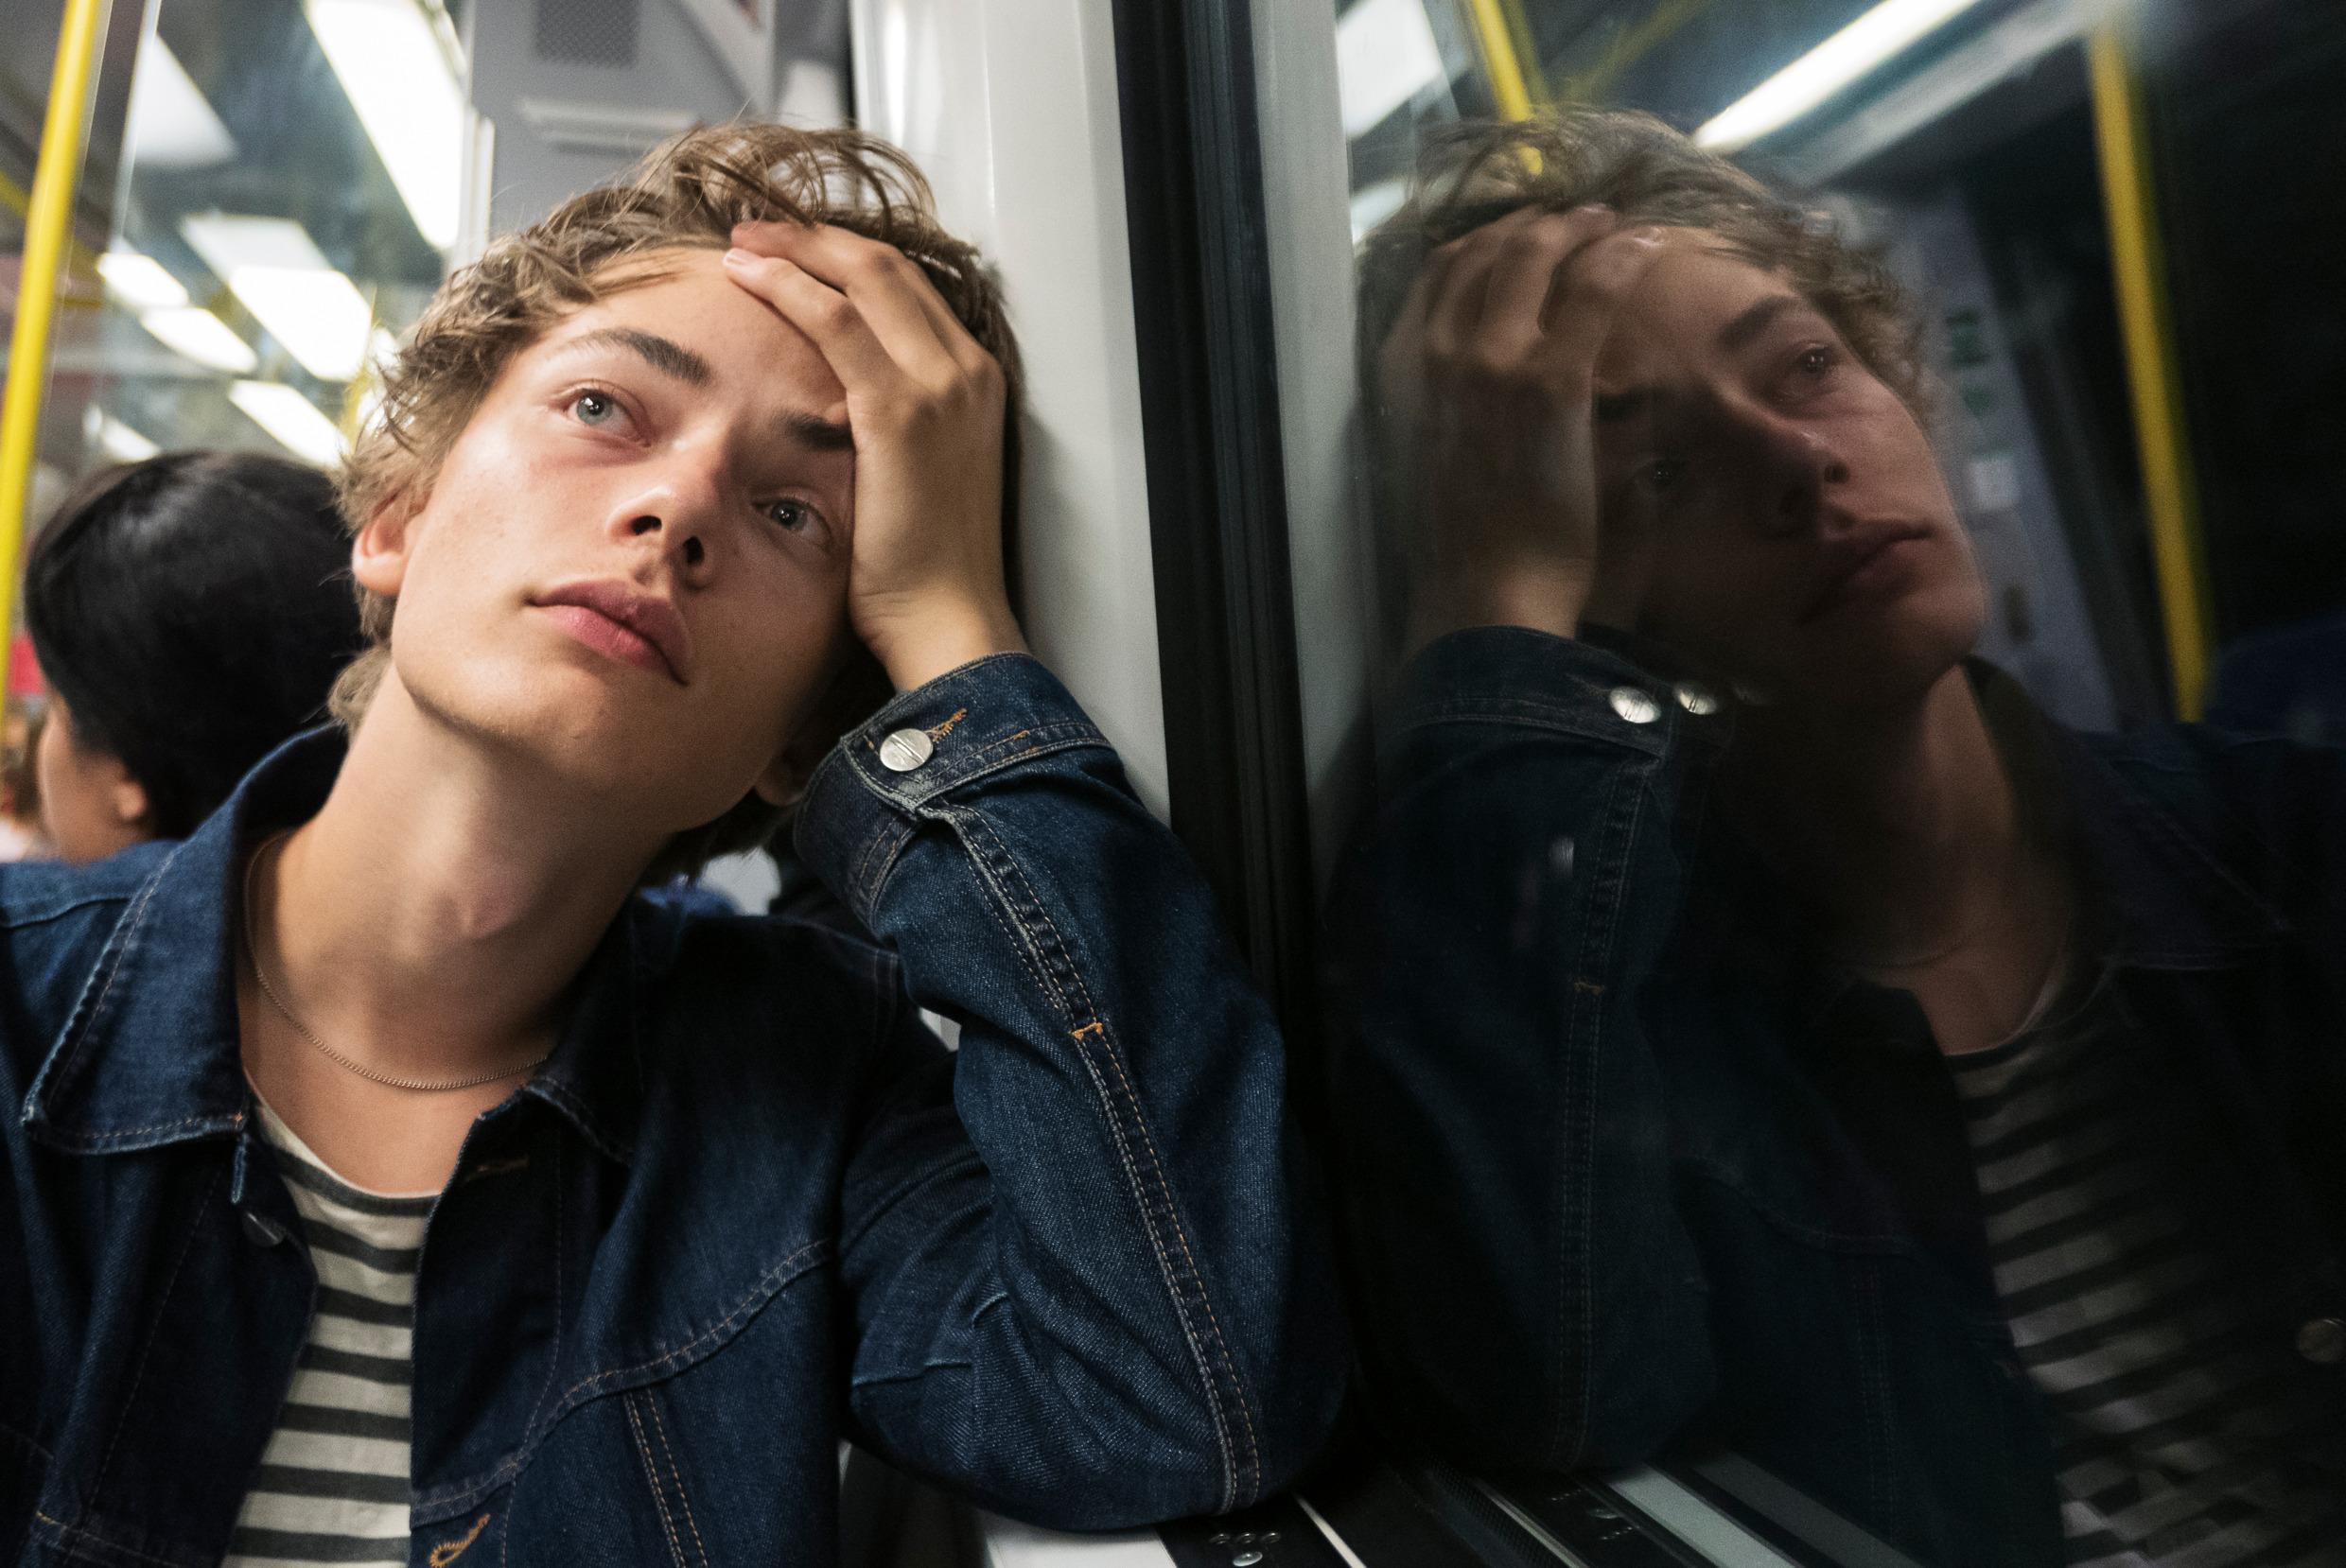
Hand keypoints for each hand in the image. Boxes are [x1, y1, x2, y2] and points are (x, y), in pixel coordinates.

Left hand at [724, 222, 1024, 690]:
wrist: (948, 618)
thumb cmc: (927, 569)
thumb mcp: (917, 475)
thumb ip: (890, 423)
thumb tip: (831, 402)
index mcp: (975, 383)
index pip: (910, 291)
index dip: (847, 259)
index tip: (796, 251)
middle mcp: (967, 371)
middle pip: (888, 270)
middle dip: (817, 239)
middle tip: (759, 232)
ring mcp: (940, 387)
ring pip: (864, 279)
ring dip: (795, 251)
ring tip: (741, 244)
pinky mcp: (900, 412)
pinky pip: (836, 324)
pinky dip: (788, 288)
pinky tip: (749, 277)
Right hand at [1375, 206, 1668, 651]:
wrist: (1486, 590)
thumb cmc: (1467, 541)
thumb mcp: (1436, 452)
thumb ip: (1451, 400)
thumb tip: (1490, 374)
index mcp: (1402, 371)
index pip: (1437, 274)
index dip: (1484, 241)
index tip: (1522, 235)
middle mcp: (1439, 354)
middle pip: (1487, 253)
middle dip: (1537, 226)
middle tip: (1580, 220)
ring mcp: (1493, 361)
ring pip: (1536, 258)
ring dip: (1580, 229)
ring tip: (1616, 224)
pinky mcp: (1552, 380)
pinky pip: (1591, 291)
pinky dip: (1624, 256)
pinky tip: (1650, 244)